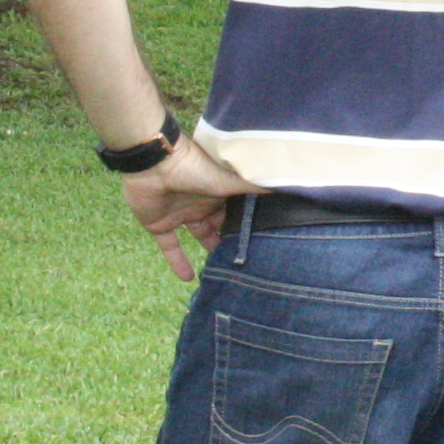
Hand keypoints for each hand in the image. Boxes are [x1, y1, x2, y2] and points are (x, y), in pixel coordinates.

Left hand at [118, 136, 252, 281]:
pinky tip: (187, 279)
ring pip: (198, 235)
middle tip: (245, 257)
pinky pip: (170, 247)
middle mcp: (202, 202)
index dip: (246, 223)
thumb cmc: (195, 167)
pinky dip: (177, 262)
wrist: (153, 165)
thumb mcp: (229, 181)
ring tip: (223, 268)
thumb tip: (290, 187)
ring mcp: (180, 213)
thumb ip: (255, 187)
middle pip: (219, 224)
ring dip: (209, 249)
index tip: (261, 239)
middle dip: (230, 237)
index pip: (235, 210)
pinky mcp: (159, 224)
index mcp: (218, 191)